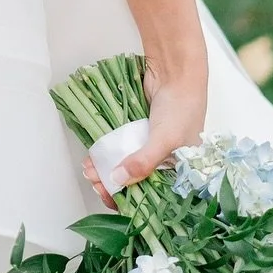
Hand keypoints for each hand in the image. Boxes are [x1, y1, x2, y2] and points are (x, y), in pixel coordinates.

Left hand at [83, 60, 206, 207]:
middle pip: (137, 181)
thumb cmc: (182, 108)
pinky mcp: (138, 132)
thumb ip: (142, 162)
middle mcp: (165, 162)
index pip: (155, 194)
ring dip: (107, 168)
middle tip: (96, 183)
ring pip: (126, 164)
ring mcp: (150, 146)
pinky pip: (121, 146)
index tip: (111, 198)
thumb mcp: (165, 140)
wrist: (176, 73)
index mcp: (180, 172)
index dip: (132, 199)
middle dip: (114, 183)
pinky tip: (95, 155)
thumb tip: (118, 180)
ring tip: (91, 170)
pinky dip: (108, 152)